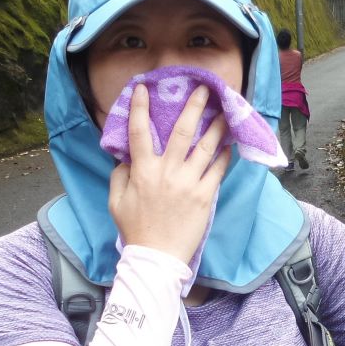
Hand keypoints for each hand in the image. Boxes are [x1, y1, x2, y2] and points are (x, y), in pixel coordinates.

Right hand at [108, 84, 229, 262]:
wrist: (156, 257)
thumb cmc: (134, 229)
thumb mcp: (116, 201)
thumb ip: (119, 175)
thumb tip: (126, 158)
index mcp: (142, 171)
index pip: (138, 132)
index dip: (139, 107)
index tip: (142, 88)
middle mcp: (167, 171)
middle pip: (181, 132)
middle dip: (193, 107)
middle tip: (203, 89)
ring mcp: (188, 183)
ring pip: (206, 147)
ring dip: (216, 127)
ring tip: (226, 112)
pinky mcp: (204, 195)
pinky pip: (217, 170)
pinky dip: (223, 155)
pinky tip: (229, 144)